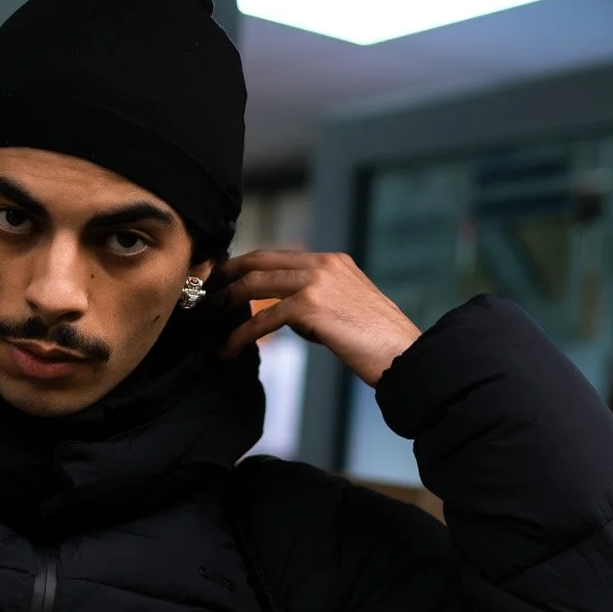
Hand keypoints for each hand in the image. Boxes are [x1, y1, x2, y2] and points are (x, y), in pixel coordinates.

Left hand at [218, 248, 420, 386]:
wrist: (406, 356)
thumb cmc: (380, 342)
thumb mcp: (349, 306)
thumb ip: (318, 300)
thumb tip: (286, 313)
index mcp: (332, 261)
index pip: (277, 255)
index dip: (245, 265)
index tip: (224, 279)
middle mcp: (323, 264)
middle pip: (260, 261)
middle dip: (227, 275)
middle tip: (205, 292)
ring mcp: (316, 282)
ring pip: (255, 285)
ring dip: (226, 303)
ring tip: (209, 320)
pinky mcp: (311, 306)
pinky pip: (263, 318)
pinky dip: (240, 335)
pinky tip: (228, 349)